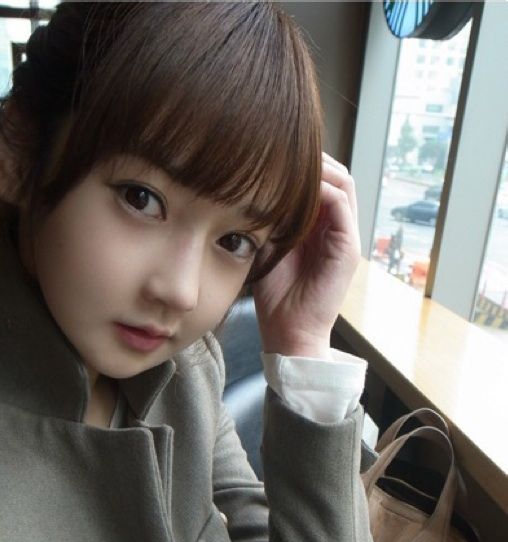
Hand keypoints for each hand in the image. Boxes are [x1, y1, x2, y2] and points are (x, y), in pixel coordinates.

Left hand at [253, 153, 360, 358]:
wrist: (288, 331)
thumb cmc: (275, 295)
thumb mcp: (268, 247)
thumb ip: (270, 219)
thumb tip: (254, 187)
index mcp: (319, 227)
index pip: (321, 181)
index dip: (304, 163)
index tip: (276, 152)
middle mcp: (336, 228)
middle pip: (336, 176)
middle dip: (314, 159)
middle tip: (285, 148)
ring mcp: (345, 237)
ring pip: (344, 185)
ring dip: (321, 169)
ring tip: (294, 161)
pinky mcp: (348, 249)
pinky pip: (342, 206)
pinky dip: (324, 191)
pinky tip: (299, 187)